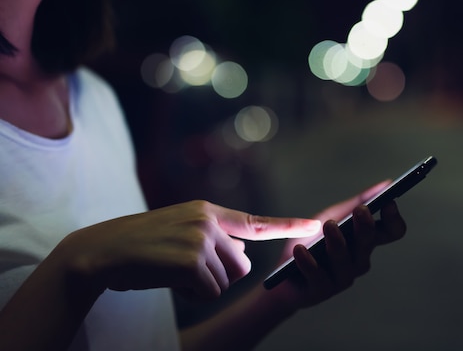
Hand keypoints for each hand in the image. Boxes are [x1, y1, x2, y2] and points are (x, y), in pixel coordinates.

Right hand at [54, 200, 320, 298]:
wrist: (103, 251)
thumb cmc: (142, 246)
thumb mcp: (182, 231)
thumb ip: (215, 239)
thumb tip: (244, 256)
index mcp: (208, 211)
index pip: (255, 221)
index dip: (289, 226)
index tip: (315, 225)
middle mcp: (208, 220)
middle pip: (241, 265)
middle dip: (220, 276)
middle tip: (185, 270)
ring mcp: (200, 238)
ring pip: (225, 280)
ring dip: (202, 286)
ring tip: (172, 272)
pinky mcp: (191, 259)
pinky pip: (209, 291)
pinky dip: (191, 294)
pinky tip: (169, 280)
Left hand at [269, 182, 406, 308]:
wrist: (284, 277)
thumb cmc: (312, 243)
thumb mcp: (331, 217)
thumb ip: (356, 202)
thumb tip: (386, 184)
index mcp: (365, 242)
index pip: (392, 232)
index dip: (394, 219)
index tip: (389, 202)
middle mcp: (359, 261)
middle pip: (369, 243)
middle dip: (366, 226)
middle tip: (361, 210)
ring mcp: (342, 278)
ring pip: (344, 260)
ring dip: (337, 242)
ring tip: (328, 226)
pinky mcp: (321, 291)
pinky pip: (317, 276)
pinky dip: (308, 262)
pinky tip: (300, 250)